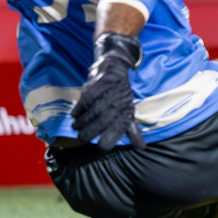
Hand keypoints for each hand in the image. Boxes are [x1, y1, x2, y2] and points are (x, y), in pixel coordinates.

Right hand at [70, 32, 145, 150]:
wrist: (115, 70)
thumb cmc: (121, 96)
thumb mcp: (129, 112)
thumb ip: (133, 131)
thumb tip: (142, 147)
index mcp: (126, 113)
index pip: (119, 130)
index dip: (108, 141)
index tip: (100, 145)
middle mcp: (119, 104)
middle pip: (102, 123)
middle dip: (89, 133)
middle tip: (82, 138)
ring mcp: (108, 94)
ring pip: (92, 112)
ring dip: (82, 122)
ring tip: (76, 127)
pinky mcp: (97, 85)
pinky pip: (86, 99)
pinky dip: (79, 108)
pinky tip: (75, 114)